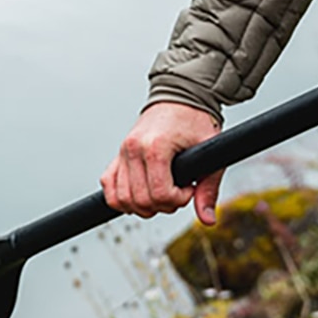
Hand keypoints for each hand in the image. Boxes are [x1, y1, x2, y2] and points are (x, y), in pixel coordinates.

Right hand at [101, 102, 224, 224]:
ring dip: (143, 206)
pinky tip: (143, 193)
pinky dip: (122, 198)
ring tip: (162, 193)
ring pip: (121, 199)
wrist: (179, 97)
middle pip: (141, 200)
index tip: (190, 188)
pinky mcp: (117, 155)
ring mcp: (121, 152)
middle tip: (179, 192)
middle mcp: (132, 149)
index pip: (160, 193)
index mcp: (155, 146)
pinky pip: (109, 187)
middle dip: (163, 205)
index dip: (178, 199)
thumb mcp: (209, 153)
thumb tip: (208, 220)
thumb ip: (209, 188)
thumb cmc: (195, 122)